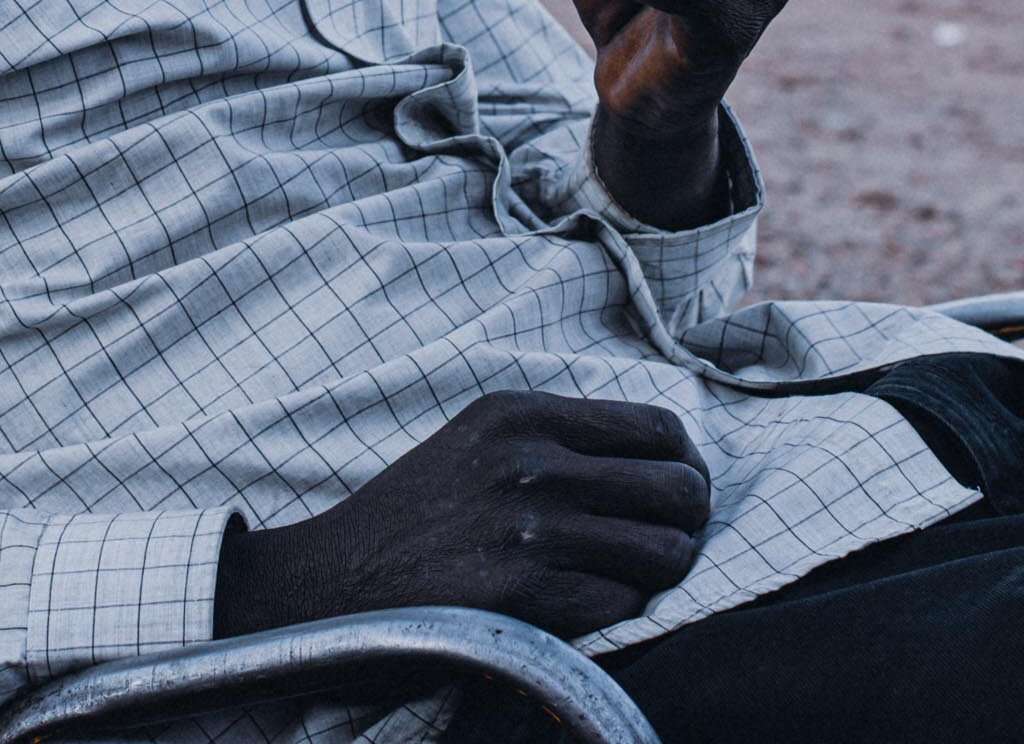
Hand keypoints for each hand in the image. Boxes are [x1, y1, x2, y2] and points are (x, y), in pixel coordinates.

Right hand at [213, 392, 709, 639]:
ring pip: (666, 552)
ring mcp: (527, 527)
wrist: (334, 577)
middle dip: (689, 522)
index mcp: (520, 411)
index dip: (684, 465)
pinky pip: (624, 604)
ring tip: (631, 577)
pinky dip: (616, 610)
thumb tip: (662, 457)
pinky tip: (582, 604)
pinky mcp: (522, 593)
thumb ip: (558, 437)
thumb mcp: (478, 439)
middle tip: (668, 541)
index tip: (674, 490)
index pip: (658, 428)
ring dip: (662, 573)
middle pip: (678, 487)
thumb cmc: (416, 512)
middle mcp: (530, 460)